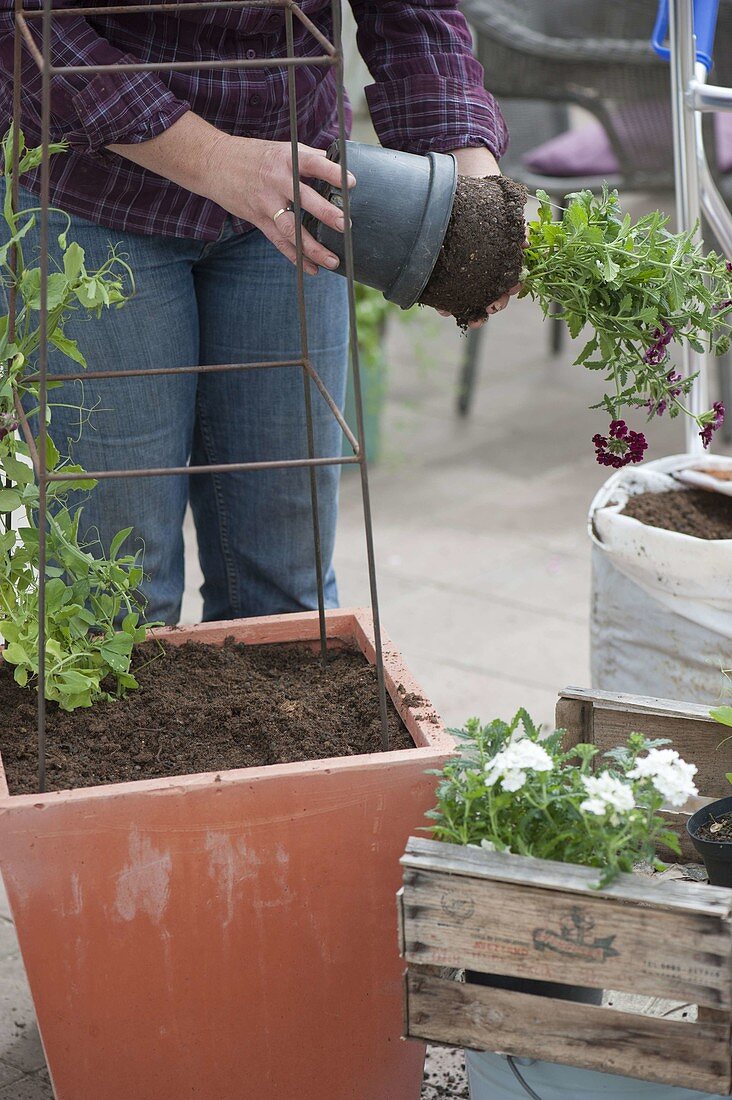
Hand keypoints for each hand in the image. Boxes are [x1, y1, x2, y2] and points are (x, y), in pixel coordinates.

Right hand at [110, 111, 353, 275]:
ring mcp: (266, 202)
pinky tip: (312, 270)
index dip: (332, 173)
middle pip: (304, 199)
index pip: (313, 163)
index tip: (351, 183)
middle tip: (345, 226)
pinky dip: (295, 257)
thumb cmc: (254, 155)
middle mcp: (276, 181)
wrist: (214, 162)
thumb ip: (308, 157)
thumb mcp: (280, 149)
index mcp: (286, 159)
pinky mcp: (258, 219)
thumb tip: (335, 164)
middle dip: (326, 214)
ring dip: (312, 248)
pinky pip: (279, 242)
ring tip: (332, 261)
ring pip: (291, 229)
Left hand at [437, 146, 520, 327]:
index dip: (511, 289)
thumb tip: (526, 242)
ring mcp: (469, 272)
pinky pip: (448, 292)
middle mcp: (488, 269)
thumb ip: (515, 227)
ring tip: (467, 318)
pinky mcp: (449, 273)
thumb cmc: (489, 198)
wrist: (463, 186)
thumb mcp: (504, 209)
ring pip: (472, 297)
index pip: (512, 279)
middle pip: (494, 294)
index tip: (509, 292)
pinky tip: (443, 309)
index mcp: (506, 258)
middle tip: (486, 311)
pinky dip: (446, 303)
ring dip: (470, 311)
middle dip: (492, 306)